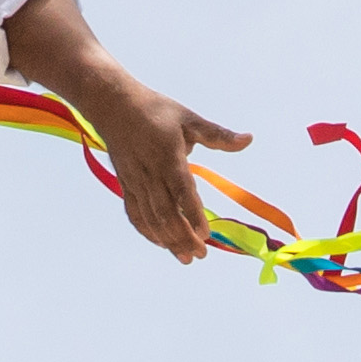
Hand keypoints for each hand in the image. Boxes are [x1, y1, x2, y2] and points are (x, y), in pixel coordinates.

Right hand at [6, 0, 249, 261]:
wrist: (112, 104)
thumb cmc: (155, 110)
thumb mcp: (189, 118)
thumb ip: (218, 135)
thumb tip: (248, 139)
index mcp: (168, 156)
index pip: (182, 191)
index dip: (193, 214)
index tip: (206, 234)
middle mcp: (150, 173)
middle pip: (166, 212)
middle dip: (182, 236)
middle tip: (201, 255)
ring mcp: (135, 180)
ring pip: (150, 217)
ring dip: (167, 240)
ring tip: (185, 258)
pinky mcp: (125, 184)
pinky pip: (134, 213)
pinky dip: (147, 231)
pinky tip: (161, 243)